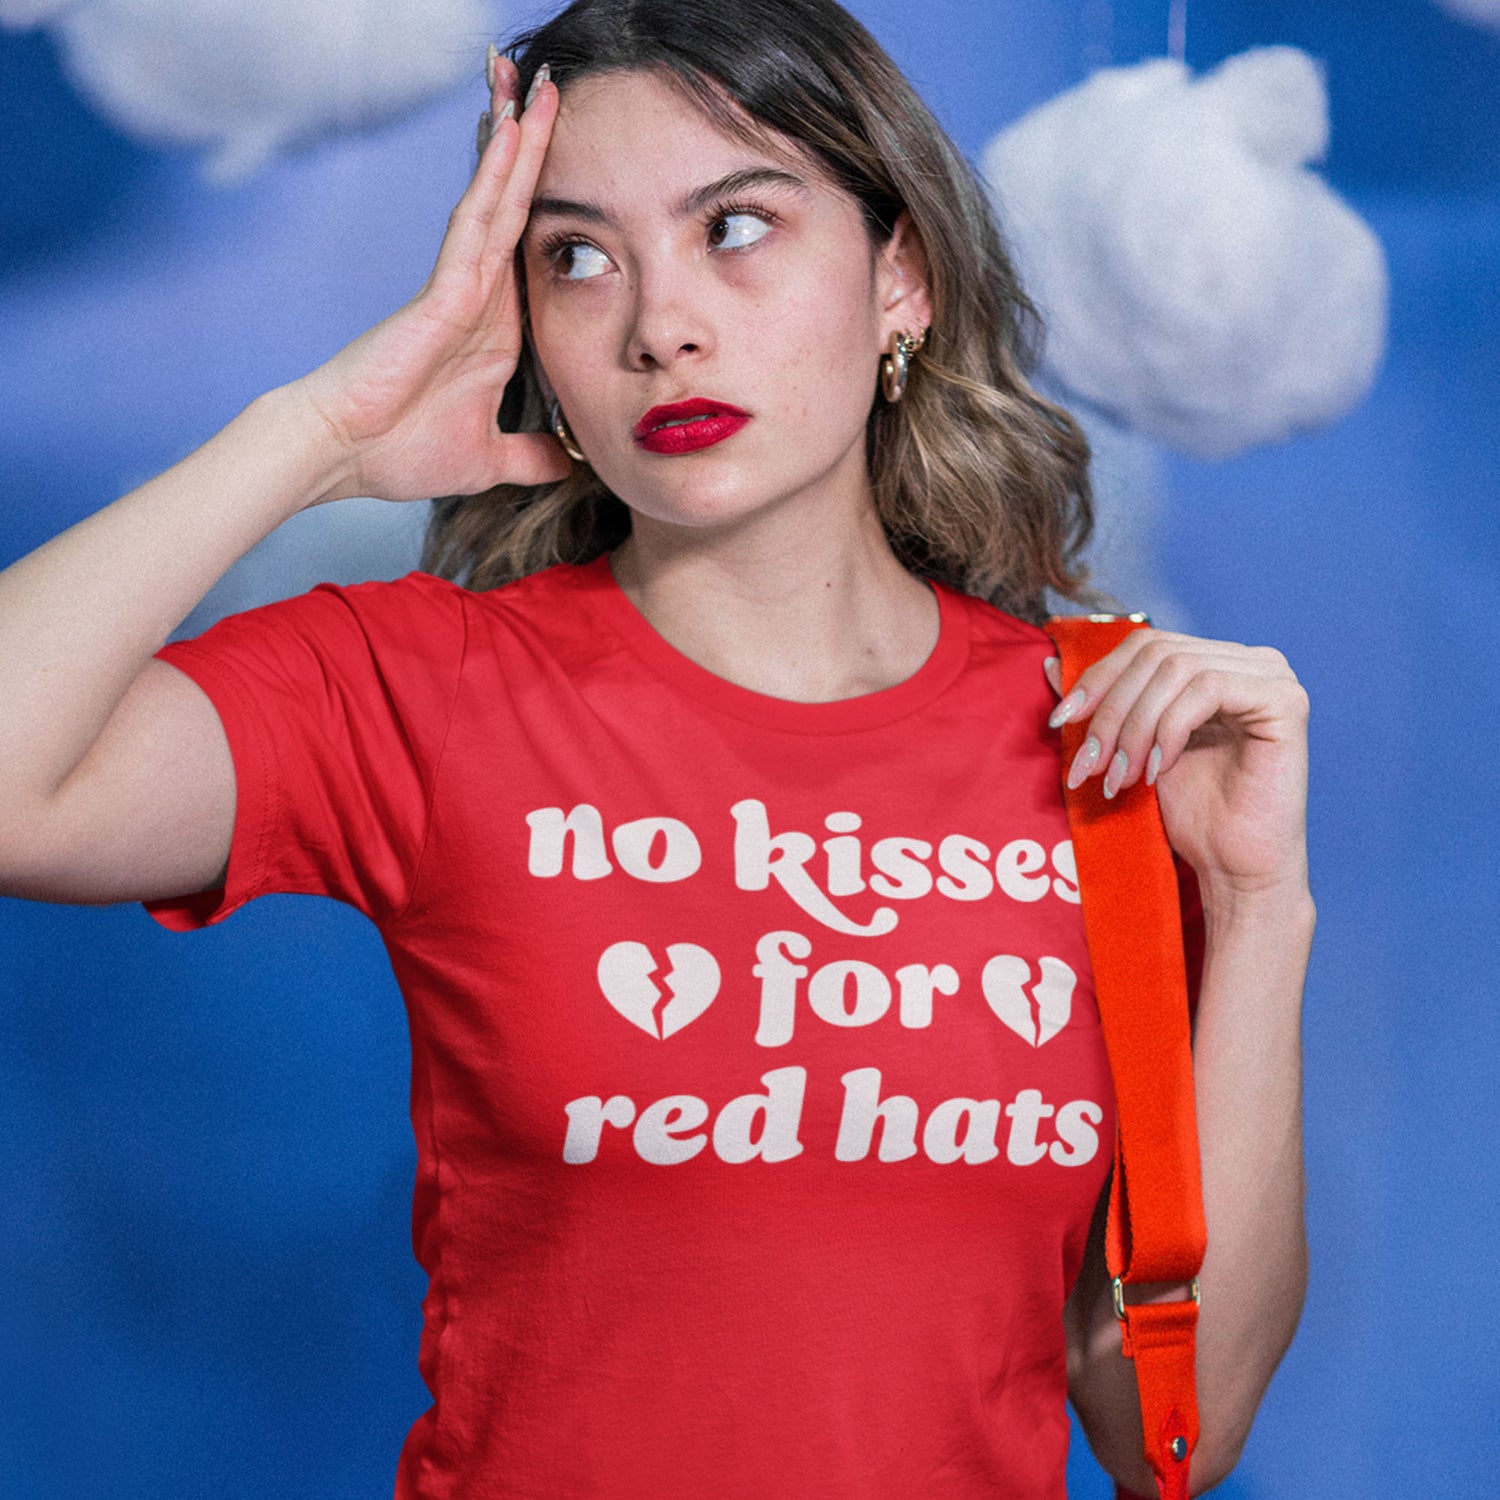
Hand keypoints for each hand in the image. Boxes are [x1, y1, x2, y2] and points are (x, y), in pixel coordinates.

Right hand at [293, 53, 571, 504]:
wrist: (344, 457)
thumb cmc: (400, 452)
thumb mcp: (489, 459)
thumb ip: (529, 456)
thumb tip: (566, 463)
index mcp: (497, 329)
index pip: (532, 251)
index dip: (554, 202)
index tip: (583, 160)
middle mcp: (480, 296)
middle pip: (516, 206)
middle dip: (535, 146)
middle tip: (555, 84)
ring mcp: (461, 287)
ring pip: (498, 199)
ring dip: (518, 141)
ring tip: (534, 81)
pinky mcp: (443, 291)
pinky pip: (476, 222)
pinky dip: (496, 177)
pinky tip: (513, 132)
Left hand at [1044, 631, 1310, 901]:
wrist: (1233, 866)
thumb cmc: (1191, 812)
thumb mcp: (1131, 748)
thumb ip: (1102, 704)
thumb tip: (1049, 664)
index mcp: (1214, 663)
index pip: (1143, 645)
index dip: (1096, 679)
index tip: (1059, 722)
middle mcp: (1247, 660)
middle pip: (1154, 654)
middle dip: (1111, 710)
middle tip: (1090, 764)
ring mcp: (1271, 676)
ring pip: (1175, 670)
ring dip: (1135, 727)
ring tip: (1121, 777)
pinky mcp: (1285, 701)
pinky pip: (1208, 690)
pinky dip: (1169, 730)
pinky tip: (1158, 770)